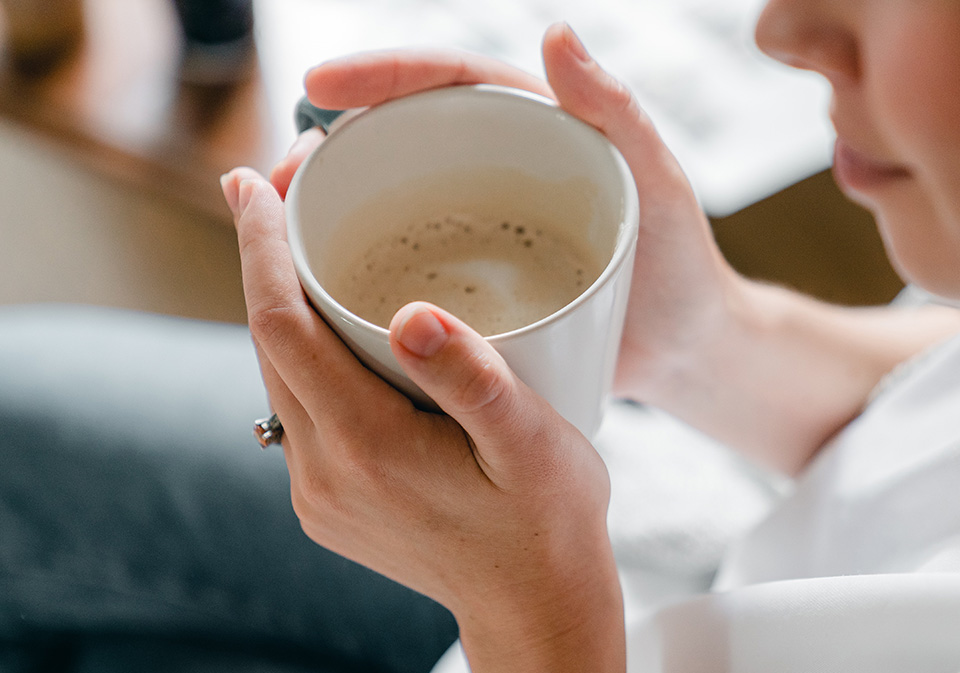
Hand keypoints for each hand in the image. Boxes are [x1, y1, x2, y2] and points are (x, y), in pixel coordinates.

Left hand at [221, 169, 613, 629]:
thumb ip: (474, 380)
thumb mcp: (533, 446)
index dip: (259, 245)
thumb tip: (412, 313)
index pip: (281, 326)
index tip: (252, 177)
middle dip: (266, 259)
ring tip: (311, 241)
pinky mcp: (328, 505)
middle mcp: (322, 472)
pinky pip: (299, 412)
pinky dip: (307, 359)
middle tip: (289, 183)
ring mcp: (318, 495)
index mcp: (365, 448)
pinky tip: (339, 330)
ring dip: (285, 308)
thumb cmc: (549, 523)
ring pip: (279, 378)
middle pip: (268, 344)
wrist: (537, 614)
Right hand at [270, 23, 742, 410]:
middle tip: (273, 177)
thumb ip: (616, 112)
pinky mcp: (468, 291)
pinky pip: (404, 274)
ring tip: (273, 235)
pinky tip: (315, 299)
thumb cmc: (682, 264)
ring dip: (326, 216)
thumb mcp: (658, 183)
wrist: (686, 353)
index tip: (321, 84)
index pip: (448, 84)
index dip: (381, 76)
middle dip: (328, 149)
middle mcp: (494, 173)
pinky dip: (357, 279)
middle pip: (397, 144)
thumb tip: (556, 31)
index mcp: (531, 131)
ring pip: (388, 209)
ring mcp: (476, 231)